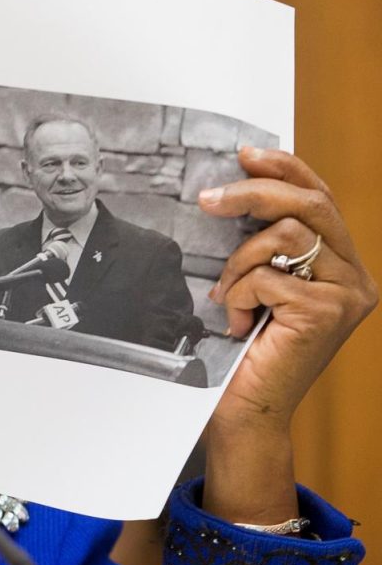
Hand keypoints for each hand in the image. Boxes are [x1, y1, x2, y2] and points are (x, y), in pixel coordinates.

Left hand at [197, 147, 375, 522]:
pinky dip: (240, 293)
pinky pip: (269, 276)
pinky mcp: (328, 312)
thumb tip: (235, 187)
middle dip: (253, 194)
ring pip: (287, 236)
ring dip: (239, 261)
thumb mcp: (257, 283)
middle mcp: (356, 277)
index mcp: (342, 265)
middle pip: (310, 205)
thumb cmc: (244, 350)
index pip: (322, 198)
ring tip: (226, 295)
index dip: (287, 169)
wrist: (245, 409)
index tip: (245, 155)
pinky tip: (238, 321)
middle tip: (207, 198)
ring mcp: (348, 295)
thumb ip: (265, 244)